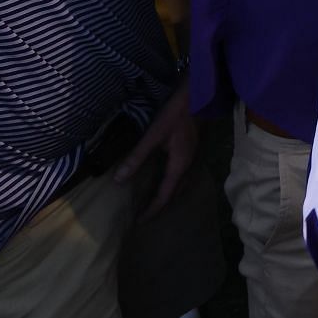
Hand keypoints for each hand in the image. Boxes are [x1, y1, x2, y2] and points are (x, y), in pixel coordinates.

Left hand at [114, 79, 195, 220]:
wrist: (199, 95)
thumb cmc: (176, 114)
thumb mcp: (153, 135)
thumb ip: (136, 157)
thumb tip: (118, 181)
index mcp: (179, 165)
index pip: (165, 195)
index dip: (152, 209)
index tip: (140, 221)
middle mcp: (189, 165)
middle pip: (176, 193)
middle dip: (161, 205)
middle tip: (146, 214)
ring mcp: (194, 157)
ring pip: (182, 184)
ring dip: (169, 195)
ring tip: (155, 200)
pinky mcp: (194, 150)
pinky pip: (184, 175)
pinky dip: (174, 183)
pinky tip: (166, 177)